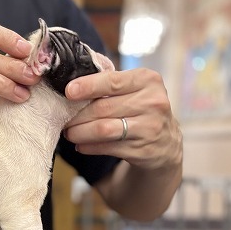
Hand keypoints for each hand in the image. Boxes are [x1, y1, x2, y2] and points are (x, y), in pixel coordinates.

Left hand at [63, 68, 181, 171]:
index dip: (87, 86)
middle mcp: (153, 102)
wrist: (166, 143)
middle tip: (64, 120)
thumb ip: (110, 83)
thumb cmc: (141, 109)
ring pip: (103, 129)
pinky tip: (81, 145)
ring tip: (70, 133)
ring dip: (80, 132)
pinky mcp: (144, 150)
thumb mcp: (134, 89)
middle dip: (77, 115)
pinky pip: (107, 147)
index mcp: (148, 80)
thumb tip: (72, 87)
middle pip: (102, 108)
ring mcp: (150, 127)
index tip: (68, 91)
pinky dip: (89, 147)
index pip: (112, 81)